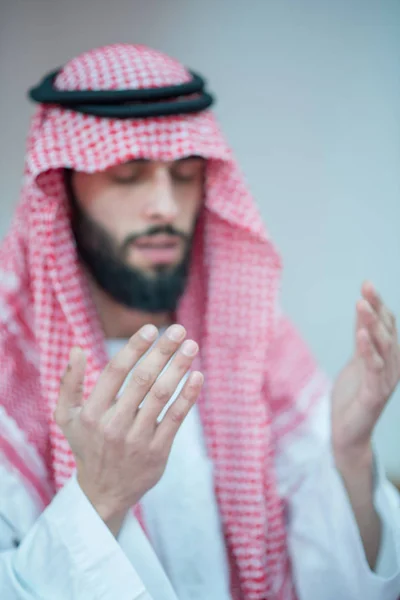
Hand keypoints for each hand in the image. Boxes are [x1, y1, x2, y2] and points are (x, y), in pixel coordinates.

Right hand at [55, 324, 202, 532]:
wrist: (103, 493)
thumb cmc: (86, 444)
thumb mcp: (66, 417)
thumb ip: (69, 383)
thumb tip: (77, 349)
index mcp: (92, 412)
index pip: (115, 371)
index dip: (134, 347)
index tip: (151, 328)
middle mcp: (114, 425)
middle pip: (142, 379)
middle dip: (162, 351)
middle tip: (179, 330)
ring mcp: (137, 439)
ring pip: (161, 396)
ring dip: (179, 368)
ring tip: (191, 347)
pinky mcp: (157, 452)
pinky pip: (175, 418)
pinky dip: (188, 396)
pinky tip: (198, 377)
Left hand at [332, 281, 399, 466]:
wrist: (348, 432)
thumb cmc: (354, 395)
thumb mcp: (357, 359)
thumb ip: (361, 336)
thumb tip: (362, 307)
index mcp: (390, 357)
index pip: (387, 325)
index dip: (378, 304)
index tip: (366, 284)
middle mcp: (393, 367)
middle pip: (386, 332)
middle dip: (376, 308)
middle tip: (366, 288)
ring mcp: (385, 381)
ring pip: (381, 347)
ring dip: (371, 324)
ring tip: (360, 304)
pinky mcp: (374, 394)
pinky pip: (372, 368)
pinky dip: (367, 350)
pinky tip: (360, 335)